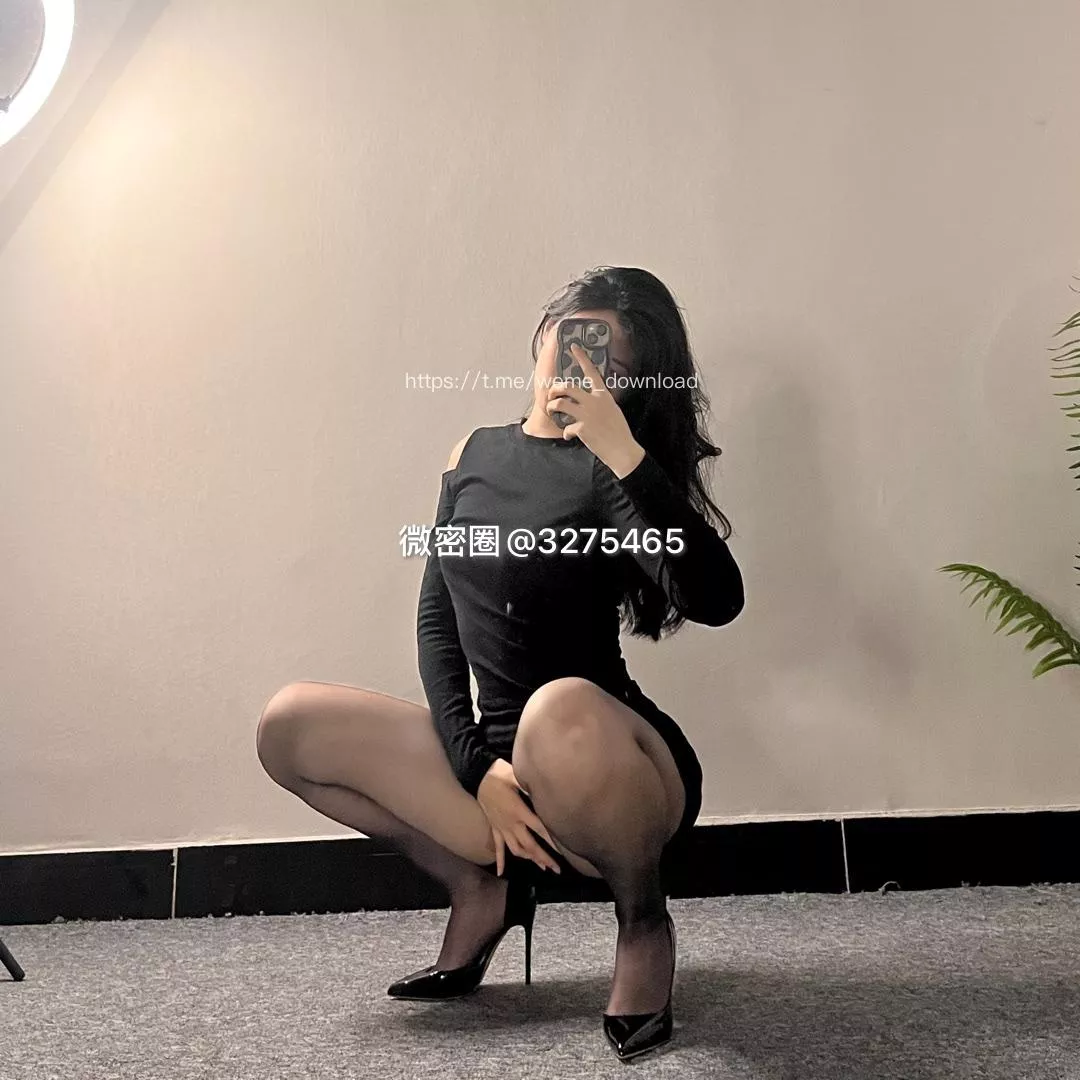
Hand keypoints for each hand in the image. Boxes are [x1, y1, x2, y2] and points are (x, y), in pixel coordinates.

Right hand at [476, 759, 562, 876]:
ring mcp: (502, 828)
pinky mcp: (494, 828)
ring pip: (516, 849)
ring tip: (541, 867)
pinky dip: (500, 860)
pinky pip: (497, 847)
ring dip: (529, 859)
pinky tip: (500, 872)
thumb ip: (532, 787)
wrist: (477, 776)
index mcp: (519, 811)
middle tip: (557, 869)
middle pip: (530, 845)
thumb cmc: (500, 774)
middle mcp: (511, 823)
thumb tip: (547, 792)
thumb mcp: (518, 777)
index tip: (563, 852)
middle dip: (544, 858)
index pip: (540, 829)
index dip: (552, 842)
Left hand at [546, 343, 645, 477]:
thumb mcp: (613, 409)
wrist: (622, 449)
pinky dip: (565, 432)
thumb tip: (593, 399)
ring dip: (553, 407)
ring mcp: (587, 415)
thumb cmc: (618, 431)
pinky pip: (566, 427)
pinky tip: (569, 436)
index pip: (591, 372)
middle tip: (552, 394)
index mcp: (603, 395)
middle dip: (555, 389)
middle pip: (568, 387)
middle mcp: (594, 402)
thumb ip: (601, 402)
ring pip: (560, 403)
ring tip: (553, 411)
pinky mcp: (582, 428)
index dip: (582, 358)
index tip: (574, 347)